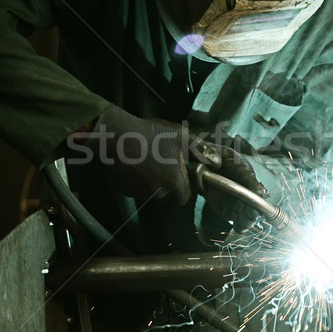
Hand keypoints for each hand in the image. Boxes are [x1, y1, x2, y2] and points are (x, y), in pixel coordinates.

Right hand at [67, 105, 220, 203]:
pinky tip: (133, 162)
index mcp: (173, 183)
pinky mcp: (123, 190)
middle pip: (167, 195)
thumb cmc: (150, 135)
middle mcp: (157, 193)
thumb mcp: (180, 136)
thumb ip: (200, 150)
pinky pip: (134, 188)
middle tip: (161, 163)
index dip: (183, 187)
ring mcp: (138, 193)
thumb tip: (216, 162)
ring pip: (150, 192)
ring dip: (150, 180)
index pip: (184, 197)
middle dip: (166, 182)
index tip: (179, 174)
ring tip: (146, 158)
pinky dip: (135, 179)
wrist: (116, 135)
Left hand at [198, 146, 266, 244]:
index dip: (252, 184)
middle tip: (252, 213)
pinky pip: (240, 218)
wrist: (197, 168)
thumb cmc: (202, 156)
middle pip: (252, 195)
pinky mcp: (232, 208)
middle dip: (254, 205)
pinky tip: (239, 228)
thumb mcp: (201, 150)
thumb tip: (215, 162)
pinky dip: (241, 224)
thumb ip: (206, 152)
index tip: (259, 193)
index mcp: (237, 164)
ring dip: (249, 217)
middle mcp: (243, 181)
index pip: (246, 174)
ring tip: (244, 223)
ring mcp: (239, 196)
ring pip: (249, 208)